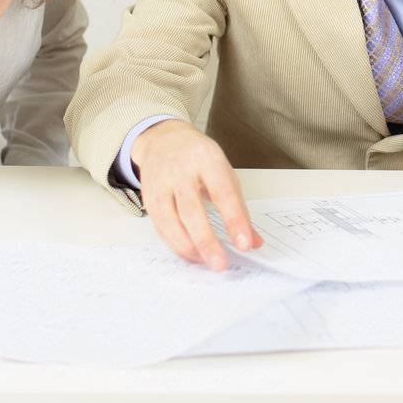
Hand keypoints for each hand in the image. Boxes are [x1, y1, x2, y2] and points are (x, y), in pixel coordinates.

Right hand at [132, 119, 260, 270]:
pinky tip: (190, 254)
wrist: (164, 139)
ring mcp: (161, 183)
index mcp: (207, 159)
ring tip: (206, 262)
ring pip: (171, 221)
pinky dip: (175, 244)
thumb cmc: (199, 158)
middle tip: (221, 264)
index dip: (234, 220)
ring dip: (189, 247)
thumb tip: (253, 241)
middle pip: (192, 210)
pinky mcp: (148, 197)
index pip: (223, 192)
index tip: (244, 244)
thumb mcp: (224, 172)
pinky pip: (160, 225)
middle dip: (207, 241)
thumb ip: (239, 207)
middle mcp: (181, 170)